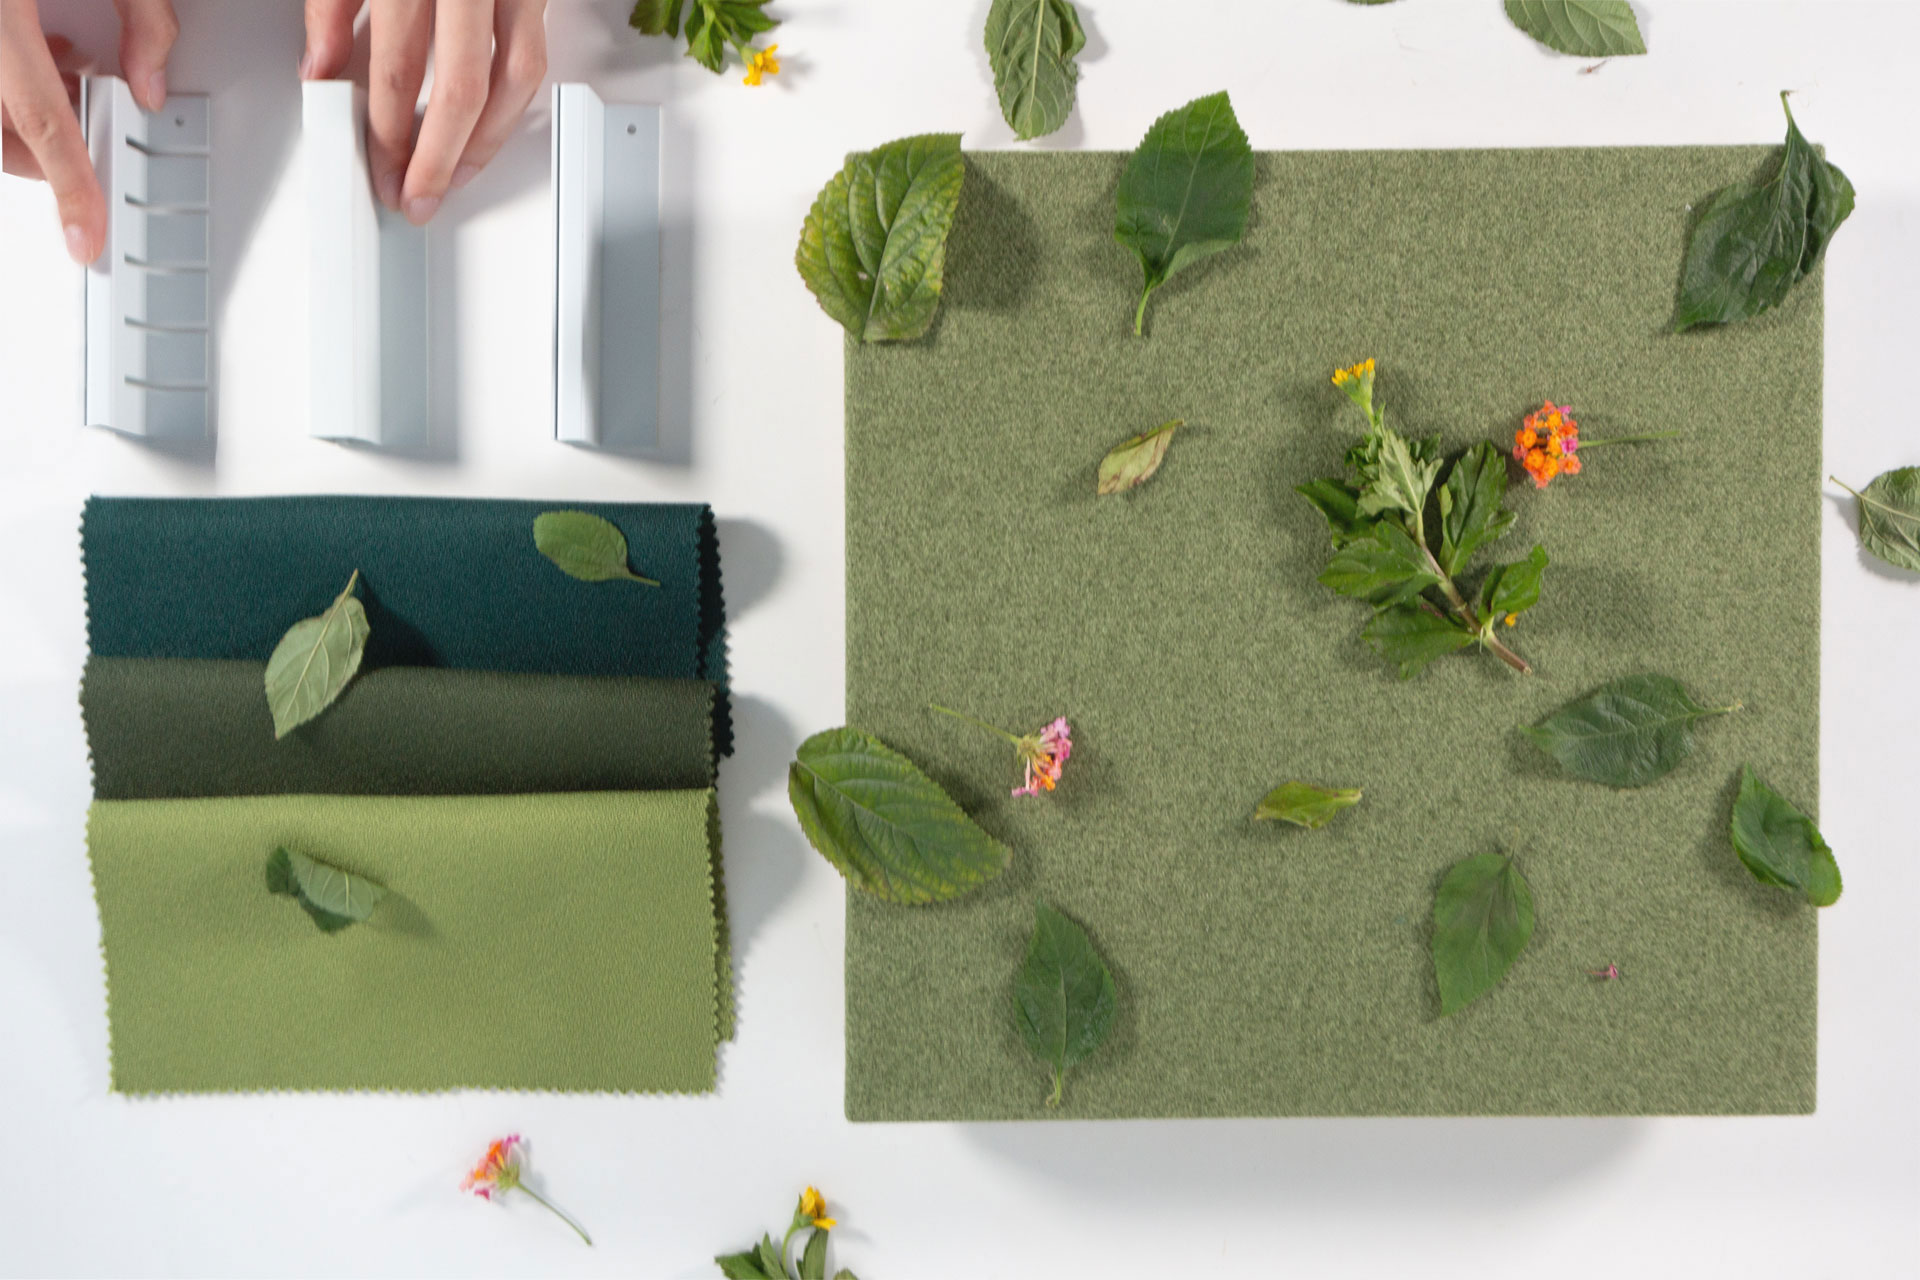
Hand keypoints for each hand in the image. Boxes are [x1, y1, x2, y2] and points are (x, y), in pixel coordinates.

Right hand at [1, 0, 178, 262]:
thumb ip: (141, 17)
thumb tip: (152, 84)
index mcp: (3, 16)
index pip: (43, 122)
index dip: (70, 187)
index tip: (86, 240)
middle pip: (5, 132)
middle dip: (46, 149)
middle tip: (90, 128)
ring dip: (27, 114)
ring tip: (66, 74)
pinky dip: (12, 84)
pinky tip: (39, 49)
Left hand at [301, 0, 547, 225]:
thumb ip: (333, 6)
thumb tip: (320, 68)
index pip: (399, 70)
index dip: (390, 134)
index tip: (385, 172)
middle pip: (463, 89)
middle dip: (440, 157)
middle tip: (422, 194)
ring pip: (516, 80)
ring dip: (488, 140)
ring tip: (460, 172)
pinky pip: (534, 56)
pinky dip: (514, 100)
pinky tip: (491, 122)